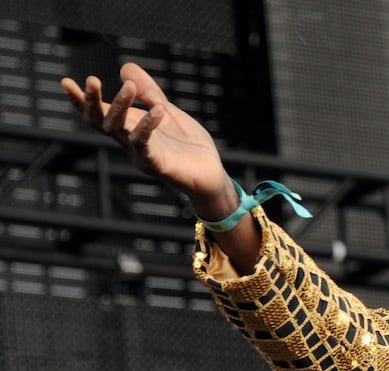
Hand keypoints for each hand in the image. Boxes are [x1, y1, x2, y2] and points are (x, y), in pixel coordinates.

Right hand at [61, 63, 237, 219]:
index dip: (81, 100)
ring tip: (128, 86)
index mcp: (129, 128)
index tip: (65, 82)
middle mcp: (129, 142)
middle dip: (93, 101)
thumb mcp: (167, 111)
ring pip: (119, 131)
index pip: (98, 114)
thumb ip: (149, 92)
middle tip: (92, 79)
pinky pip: (146, 145)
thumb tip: (125, 66)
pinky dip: (148, 126)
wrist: (211, 174)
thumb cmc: (187, 146)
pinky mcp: (157, 164)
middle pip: (100, 122)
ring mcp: (141, 154)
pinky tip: (158, 111)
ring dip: (120, 107)